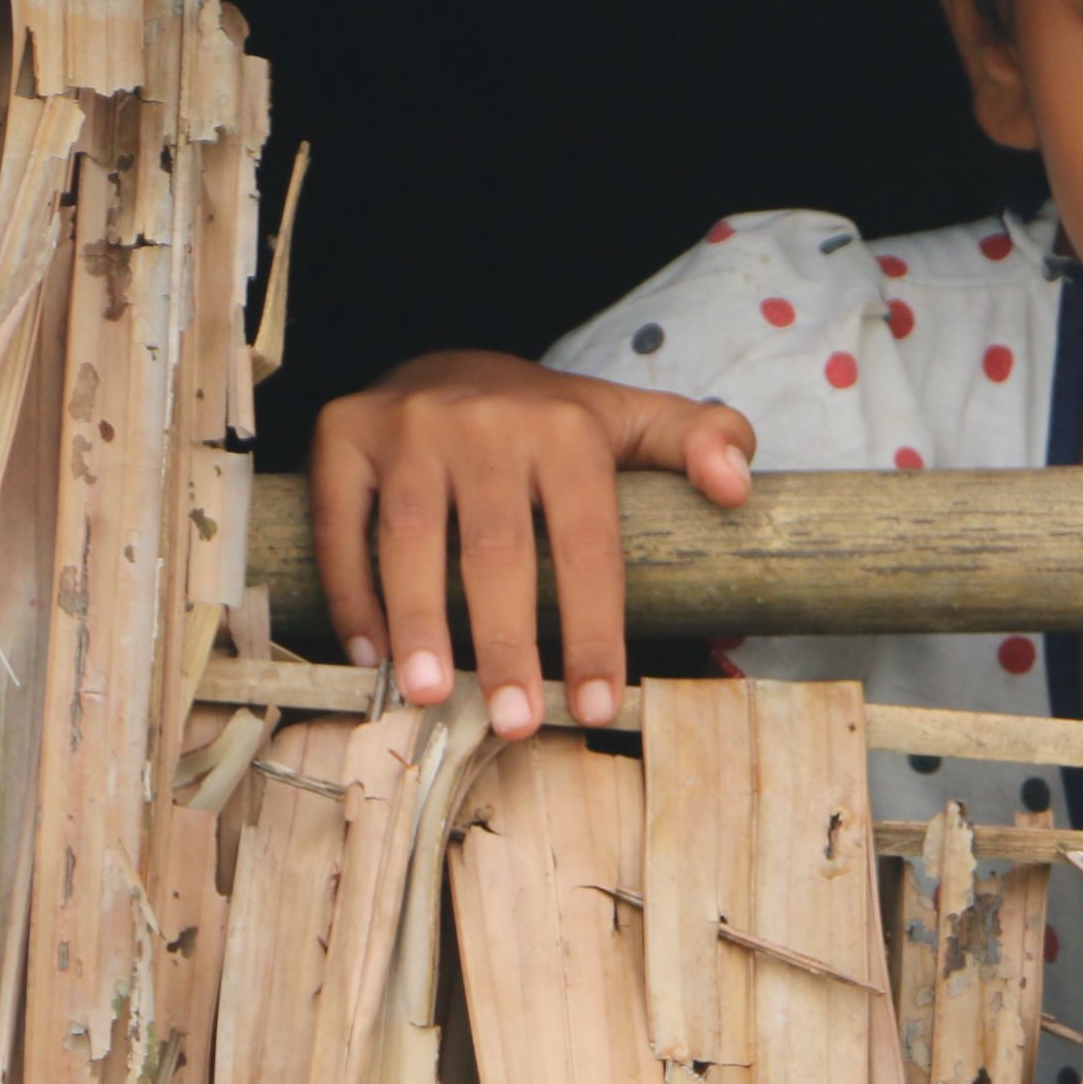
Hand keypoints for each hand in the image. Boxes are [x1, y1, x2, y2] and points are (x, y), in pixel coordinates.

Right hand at [308, 351, 754, 738]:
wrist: (444, 361)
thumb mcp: (632, 420)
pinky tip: (371, 656)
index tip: (598, 705)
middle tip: (514, 721)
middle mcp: (484, 420)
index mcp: (566, 427)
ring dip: (420, 624)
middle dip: (507, 643)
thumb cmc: (546, 423)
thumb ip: (702, 442)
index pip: (586, 542)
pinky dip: (352, 594)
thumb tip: (739, 488)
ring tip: (432, 696)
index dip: (595, 629)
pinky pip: (343, 526)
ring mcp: (407, 425)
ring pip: (412, 539)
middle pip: (496, 549)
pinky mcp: (343, 433)